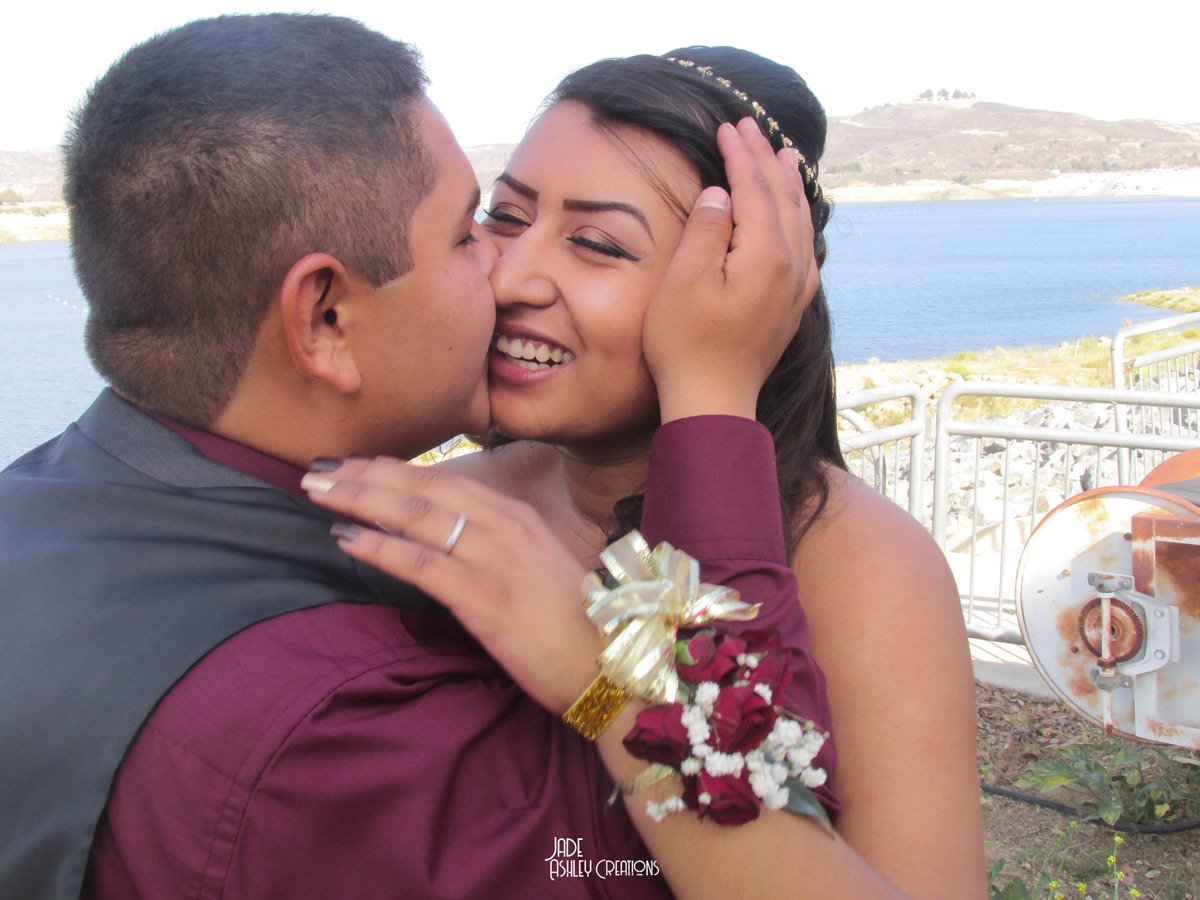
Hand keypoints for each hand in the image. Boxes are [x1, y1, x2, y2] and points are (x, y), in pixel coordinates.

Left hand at [302, 457, 601, 713]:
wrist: (610, 661)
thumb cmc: (574, 623)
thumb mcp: (536, 568)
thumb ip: (496, 548)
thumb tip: (449, 543)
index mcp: (516, 517)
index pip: (443, 482)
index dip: (393, 470)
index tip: (354, 464)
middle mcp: (503, 527)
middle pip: (421, 489)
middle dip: (365, 476)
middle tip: (318, 470)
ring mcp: (494, 559)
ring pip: (415, 516)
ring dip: (361, 499)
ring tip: (319, 493)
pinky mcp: (484, 597)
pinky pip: (421, 563)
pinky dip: (380, 546)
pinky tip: (347, 537)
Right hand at [642, 118, 818, 421]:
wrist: (712, 400)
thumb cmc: (686, 344)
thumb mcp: (683, 282)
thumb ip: (705, 230)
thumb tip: (720, 194)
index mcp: (766, 256)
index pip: (755, 189)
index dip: (740, 155)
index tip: (727, 126)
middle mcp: (792, 266)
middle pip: (782, 197)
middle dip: (765, 159)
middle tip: (750, 126)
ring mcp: (797, 286)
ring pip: (800, 218)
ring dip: (787, 183)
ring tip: (782, 155)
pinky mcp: (793, 303)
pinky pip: (804, 243)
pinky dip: (797, 215)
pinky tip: (792, 211)